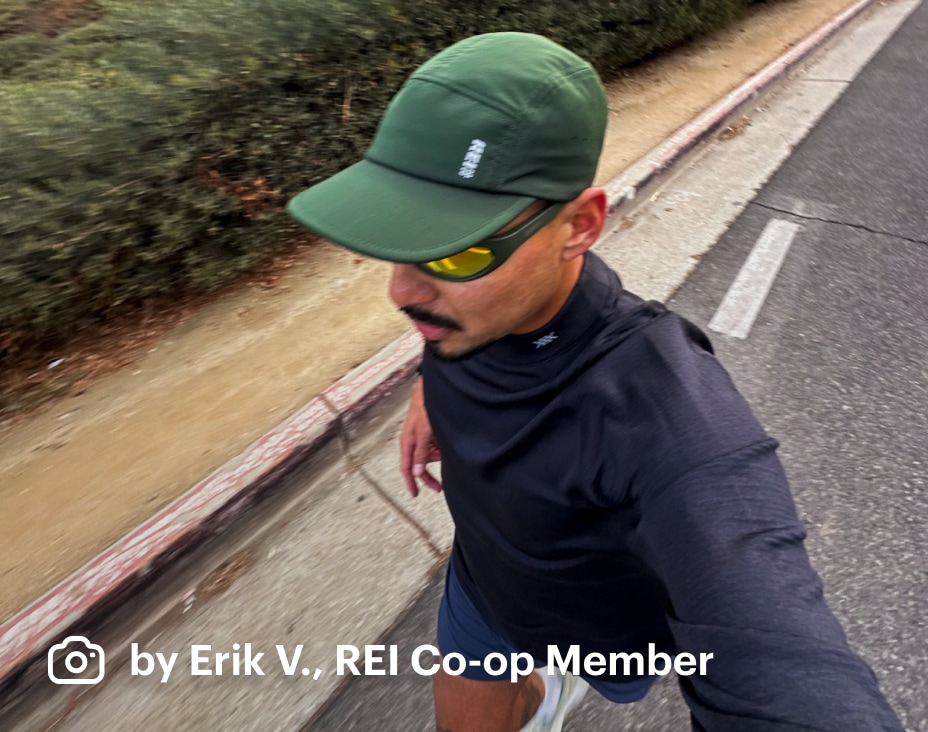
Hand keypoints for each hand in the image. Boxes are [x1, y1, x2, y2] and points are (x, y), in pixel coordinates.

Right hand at [399, 378, 441, 496]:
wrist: (433, 389)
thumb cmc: (425, 406)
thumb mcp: (424, 432)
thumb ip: (421, 452)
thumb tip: (417, 472)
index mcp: (407, 442)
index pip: (407, 467)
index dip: (411, 482)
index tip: (415, 494)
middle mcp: (413, 441)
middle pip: (419, 464)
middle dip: (429, 474)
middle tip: (439, 487)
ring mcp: (422, 436)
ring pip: (429, 455)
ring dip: (438, 457)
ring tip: (446, 449)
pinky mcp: (430, 432)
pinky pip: (435, 446)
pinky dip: (441, 448)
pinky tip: (447, 443)